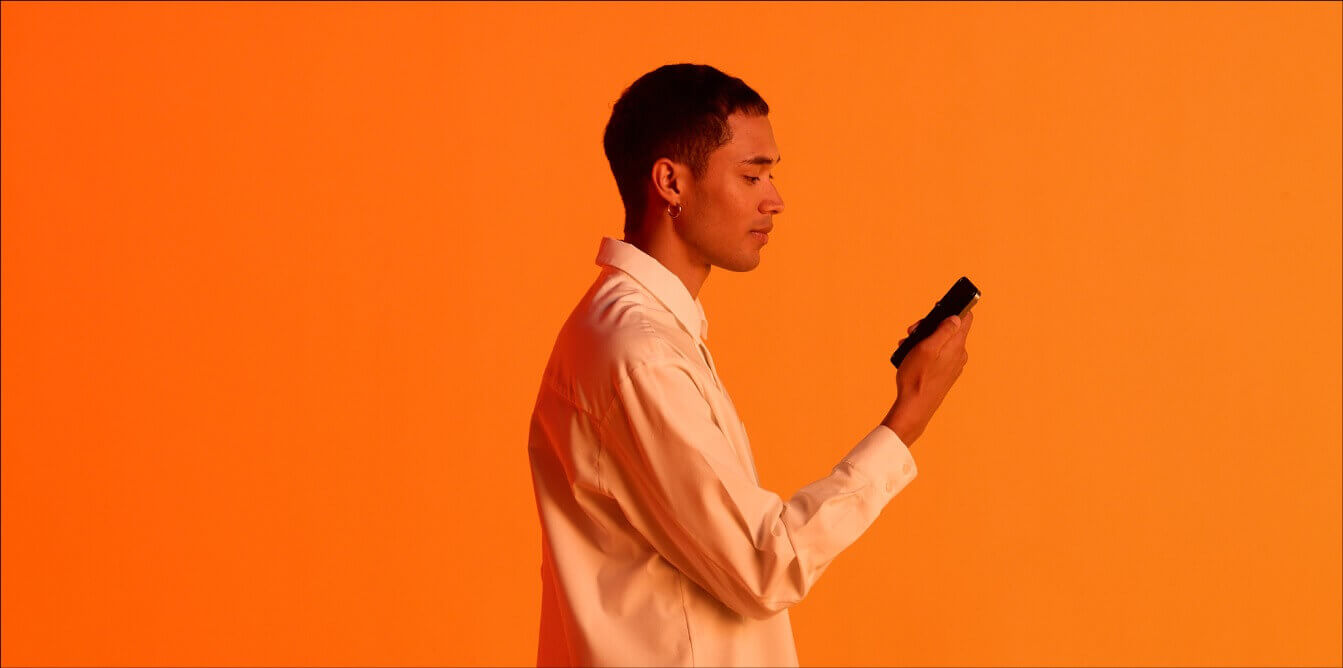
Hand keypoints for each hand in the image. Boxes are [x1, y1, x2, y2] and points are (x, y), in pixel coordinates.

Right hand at [883, 310, 973, 444]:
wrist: (914, 408)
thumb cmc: (917, 377)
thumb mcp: (926, 348)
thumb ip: (943, 330)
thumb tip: (957, 317)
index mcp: (957, 345)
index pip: (966, 317)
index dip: (953, 308)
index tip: (936, 308)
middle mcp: (959, 354)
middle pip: (950, 329)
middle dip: (930, 326)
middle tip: (912, 332)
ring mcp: (954, 365)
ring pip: (942, 342)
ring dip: (925, 339)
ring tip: (907, 346)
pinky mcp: (946, 374)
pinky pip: (939, 355)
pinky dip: (926, 351)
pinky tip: (912, 358)